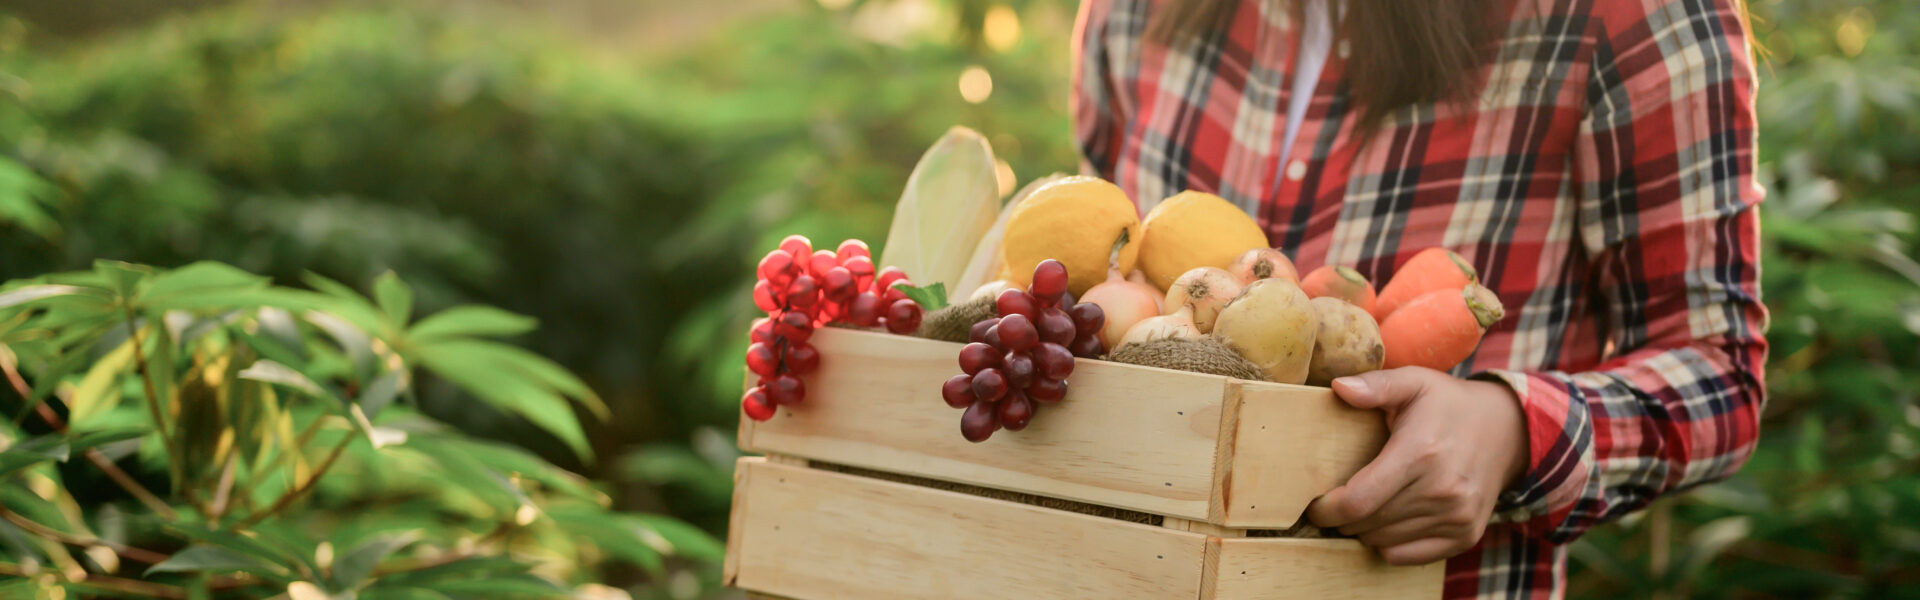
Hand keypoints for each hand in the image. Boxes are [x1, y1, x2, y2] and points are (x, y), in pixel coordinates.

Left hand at [1304, 367, 1528, 564]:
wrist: (1507, 430)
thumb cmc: (1449, 404)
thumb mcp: (1415, 382)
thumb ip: (1375, 385)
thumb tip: (1337, 386)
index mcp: (1420, 453)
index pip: (1359, 500)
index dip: (1328, 509)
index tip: (1315, 504)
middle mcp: (1442, 490)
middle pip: (1367, 525)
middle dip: (1341, 518)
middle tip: (1336, 502)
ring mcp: (1457, 517)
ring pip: (1383, 542)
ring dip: (1364, 529)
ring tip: (1364, 506)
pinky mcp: (1465, 535)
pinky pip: (1406, 556)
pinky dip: (1388, 544)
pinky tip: (1388, 519)